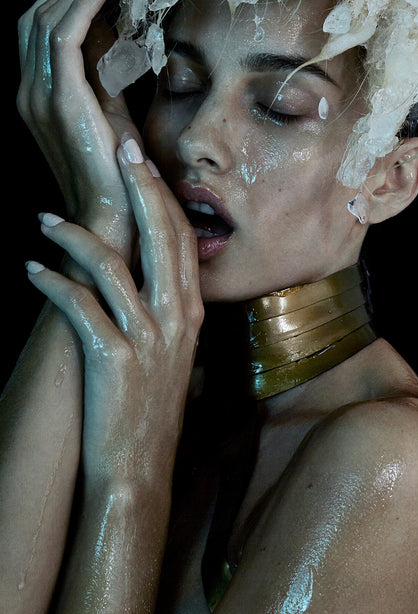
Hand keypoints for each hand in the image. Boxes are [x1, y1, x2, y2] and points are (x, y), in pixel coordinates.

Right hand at [17, 0, 139, 259]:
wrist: (111, 216)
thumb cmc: (118, 172)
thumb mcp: (111, 113)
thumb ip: (103, 75)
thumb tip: (112, 32)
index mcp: (40, 95)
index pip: (41, 28)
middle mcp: (31, 92)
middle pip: (36, 16)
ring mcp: (40, 97)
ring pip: (46, 19)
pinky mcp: (62, 101)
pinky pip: (65, 36)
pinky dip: (84, 4)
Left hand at [26, 139, 203, 479]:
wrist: (139, 468)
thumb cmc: (150, 407)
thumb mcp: (173, 352)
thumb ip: (168, 307)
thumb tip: (151, 269)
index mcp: (191, 312)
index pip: (182, 237)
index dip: (161, 193)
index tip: (140, 158)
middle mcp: (177, 318)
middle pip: (161, 235)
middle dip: (138, 186)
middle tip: (116, 145)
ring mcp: (148, 338)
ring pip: (114, 265)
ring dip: (74, 235)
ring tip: (41, 220)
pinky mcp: (115, 360)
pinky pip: (80, 307)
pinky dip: (52, 283)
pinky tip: (30, 269)